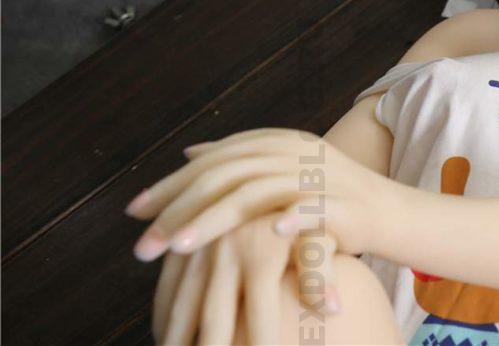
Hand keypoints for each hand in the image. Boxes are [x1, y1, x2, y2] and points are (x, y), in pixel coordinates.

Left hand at [124, 127, 398, 261]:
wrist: (386, 210)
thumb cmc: (325, 198)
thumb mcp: (280, 171)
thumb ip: (239, 161)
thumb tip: (189, 152)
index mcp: (276, 143)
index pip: (212, 160)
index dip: (171, 184)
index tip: (134, 212)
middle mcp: (293, 154)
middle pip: (225, 176)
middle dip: (178, 209)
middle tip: (142, 244)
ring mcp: (318, 176)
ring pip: (256, 193)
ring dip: (214, 220)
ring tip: (178, 247)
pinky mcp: (343, 203)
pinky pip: (314, 208)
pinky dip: (294, 217)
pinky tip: (270, 232)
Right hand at [152, 212, 342, 344]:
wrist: (283, 173)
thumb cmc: (313, 215)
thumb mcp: (321, 239)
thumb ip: (320, 272)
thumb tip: (333, 307)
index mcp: (262, 254)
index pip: (260, 318)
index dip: (261, 344)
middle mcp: (227, 251)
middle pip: (214, 319)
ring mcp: (202, 247)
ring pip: (180, 305)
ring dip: (174, 336)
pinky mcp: (188, 242)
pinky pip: (169, 284)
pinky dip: (163, 313)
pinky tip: (162, 334)